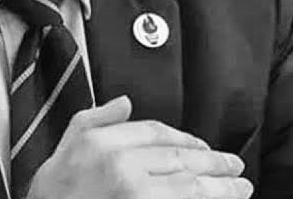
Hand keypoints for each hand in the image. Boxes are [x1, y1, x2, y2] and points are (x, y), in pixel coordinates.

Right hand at [27, 95, 252, 198]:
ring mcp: (137, 196)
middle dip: (215, 164)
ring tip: (241, 189)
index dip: (185, 139)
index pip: (156, 134)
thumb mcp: (63, 151)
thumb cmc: (51, 197)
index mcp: (102, 145)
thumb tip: (125, 103)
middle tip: (237, 168)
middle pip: (180, 160)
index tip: (205, 148)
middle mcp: (122, 168)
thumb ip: (92, 120)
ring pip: (190, 187)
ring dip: (221, 188)